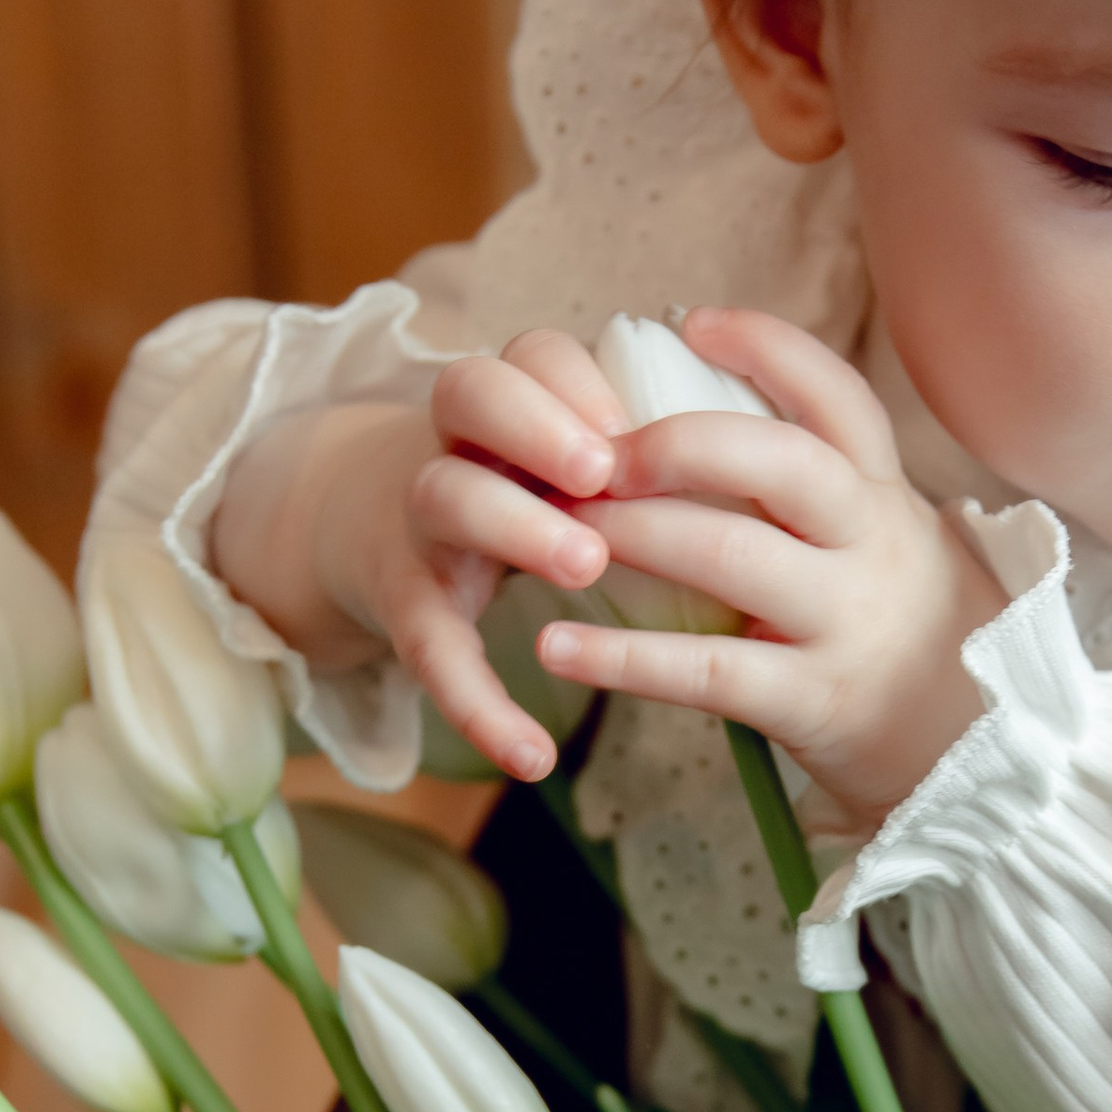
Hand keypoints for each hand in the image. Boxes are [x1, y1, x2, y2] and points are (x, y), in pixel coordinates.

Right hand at [210, 333, 630, 782]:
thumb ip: (624, 450)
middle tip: (602, 472)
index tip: (630, 423)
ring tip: (585, 565)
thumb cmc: (501, 485)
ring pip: (446, 498)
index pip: (532, 354)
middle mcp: (457, 444)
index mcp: (507, 401)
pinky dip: (479, 705)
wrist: (356, 523)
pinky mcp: (404, 602)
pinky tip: (531, 757)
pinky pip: (432, 650)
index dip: (577, 381)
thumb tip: (754, 467)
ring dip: (515, 524)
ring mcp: (421, 520)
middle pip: (470, 394)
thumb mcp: (546, 451)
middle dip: (538, 426)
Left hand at [534, 309, 1003, 833]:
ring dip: (633, 532)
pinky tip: (556, 645)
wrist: (983, 755)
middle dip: (677, 443)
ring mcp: (846, 622)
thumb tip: (695, 423)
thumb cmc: (902, 633)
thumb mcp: (885, 544)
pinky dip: (622, 657)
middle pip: (780, 461)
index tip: (691, 321)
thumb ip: (818, 492)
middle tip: (595, 453)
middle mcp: (873, 545)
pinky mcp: (814, 701)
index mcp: (884, 495)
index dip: (766, 348)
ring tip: (553, 528)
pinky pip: (706, 671)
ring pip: (732, 555)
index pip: (837, 397)